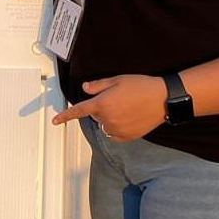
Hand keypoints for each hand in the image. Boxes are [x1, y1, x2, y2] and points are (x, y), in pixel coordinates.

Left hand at [52, 74, 166, 140]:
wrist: (164, 99)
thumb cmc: (141, 86)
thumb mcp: (117, 80)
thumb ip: (98, 86)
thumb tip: (85, 88)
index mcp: (102, 104)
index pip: (79, 111)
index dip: (65, 116)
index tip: (55, 121)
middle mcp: (107, 119)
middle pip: (95, 116)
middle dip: (102, 108)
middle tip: (119, 98)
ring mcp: (117, 130)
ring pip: (105, 125)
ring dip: (109, 118)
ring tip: (127, 107)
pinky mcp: (127, 137)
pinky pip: (114, 134)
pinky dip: (117, 127)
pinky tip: (129, 117)